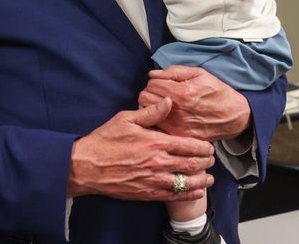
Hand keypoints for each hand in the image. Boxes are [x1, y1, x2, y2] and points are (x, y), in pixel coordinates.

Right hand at [68, 97, 215, 200]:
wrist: (87, 167)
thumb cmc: (105, 140)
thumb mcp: (126, 119)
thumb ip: (151, 111)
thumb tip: (169, 101)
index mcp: (156, 142)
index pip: (189, 145)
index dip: (203, 147)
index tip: (209, 146)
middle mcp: (158, 163)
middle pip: (192, 164)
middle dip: (206, 162)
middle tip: (212, 160)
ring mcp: (154, 180)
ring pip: (186, 182)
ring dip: (201, 180)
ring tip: (209, 178)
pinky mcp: (147, 193)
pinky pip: (173, 196)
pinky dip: (188, 194)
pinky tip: (196, 192)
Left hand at [139, 67, 250, 141]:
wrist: (233, 116)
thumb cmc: (217, 93)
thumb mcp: (200, 74)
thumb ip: (174, 71)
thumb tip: (153, 74)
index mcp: (182, 93)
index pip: (151, 84)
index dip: (155, 81)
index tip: (162, 83)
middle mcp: (177, 111)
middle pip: (144, 98)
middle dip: (150, 93)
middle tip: (161, 93)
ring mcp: (177, 127)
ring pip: (147, 114)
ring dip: (151, 107)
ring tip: (163, 105)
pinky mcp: (178, 137)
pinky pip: (156, 127)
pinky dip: (157, 121)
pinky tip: (166, 117)